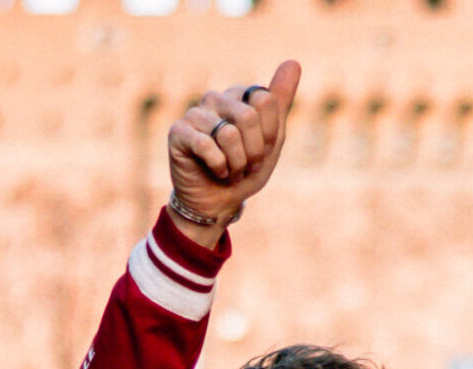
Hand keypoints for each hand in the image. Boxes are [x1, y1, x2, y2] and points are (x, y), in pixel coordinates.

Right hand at [166, 59, 301, 240]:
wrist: (217, 202)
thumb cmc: (245, 169)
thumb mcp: (271, 138)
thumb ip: (280, 101)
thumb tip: (294, 62)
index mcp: (238, 95)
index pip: (265, 100)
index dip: (268, 135)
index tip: (261, 151)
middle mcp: (215, 98)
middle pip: (248, 117)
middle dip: (253, 152)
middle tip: (245, 166)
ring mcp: (195, 114)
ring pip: (229, 134)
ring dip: (236, 164)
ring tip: (230, 171)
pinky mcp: (178, 132)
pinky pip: (208, 147)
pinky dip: (219, 168)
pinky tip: (214, 172)